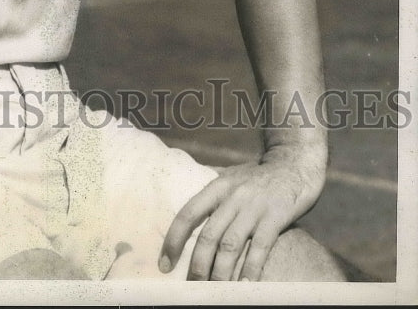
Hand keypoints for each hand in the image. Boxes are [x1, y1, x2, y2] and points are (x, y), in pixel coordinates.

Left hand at [160, 145, 326, 280]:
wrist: (294, 165)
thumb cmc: (258, 176)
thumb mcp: (231, 177)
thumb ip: (213, 195)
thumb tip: (189, 219)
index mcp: (217, 186)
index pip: (188, 214)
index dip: (174, 240)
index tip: (164, 264)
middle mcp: (233, 196)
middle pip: (208, 236)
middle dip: (197, 265)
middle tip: (192, 287)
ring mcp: (254, 207)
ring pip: (230, 245)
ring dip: (220, 273)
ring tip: (215, 292)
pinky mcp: (276, 217)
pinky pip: (260, 247)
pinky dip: (250, 269)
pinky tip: (245, 286)